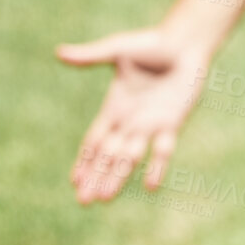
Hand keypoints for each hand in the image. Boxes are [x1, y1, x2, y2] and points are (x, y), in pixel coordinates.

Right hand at [58, 28, 210, 203]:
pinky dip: (157, 166)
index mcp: (113, 108)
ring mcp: (150, 124)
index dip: (84, 160)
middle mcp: (129, 121)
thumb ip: (90, 56)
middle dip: (96, 177)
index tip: (74, 181)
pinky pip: (163, 148)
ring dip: (117, 177)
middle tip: (84, 201)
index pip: (94, 141)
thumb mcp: (117, 49)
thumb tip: (59, 52)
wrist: (185, 43)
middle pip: (108, 155)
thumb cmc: (151, 44)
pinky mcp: (171, 122)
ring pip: (129, 157)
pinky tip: (150, 186)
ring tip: (105, 199)